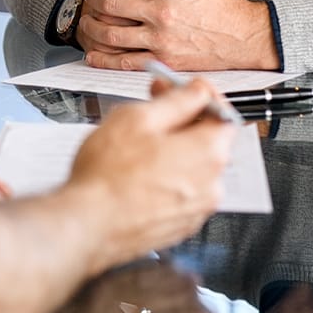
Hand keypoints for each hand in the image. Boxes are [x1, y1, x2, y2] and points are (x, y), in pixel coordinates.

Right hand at [65, 78, 235, 270]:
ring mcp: (196, 209)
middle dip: (183, 118)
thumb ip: (177, 101)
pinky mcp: (178, 225)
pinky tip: (136, 169)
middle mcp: (211, 184)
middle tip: (154, 104)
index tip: (185, 87)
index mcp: (208, 153)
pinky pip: (180, 190)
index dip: (201, 94)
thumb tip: (197, 93)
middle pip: (208, 139)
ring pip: (192, 165)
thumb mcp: (138, 118)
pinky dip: (166, 174)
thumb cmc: (108, 175)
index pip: (223, 113)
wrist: (89, 224)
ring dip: (173, 146)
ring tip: (137, 140)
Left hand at [77, 0, 277, 69]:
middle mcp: (161, 12)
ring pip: (111, 34)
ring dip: (92, 27)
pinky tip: (93, 54)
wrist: (246, 36)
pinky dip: (104, 59)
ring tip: (87, 22)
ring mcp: (161, 39)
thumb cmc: (223, 4)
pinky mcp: (164, 60)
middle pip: (110, 3)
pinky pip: (125, 62)